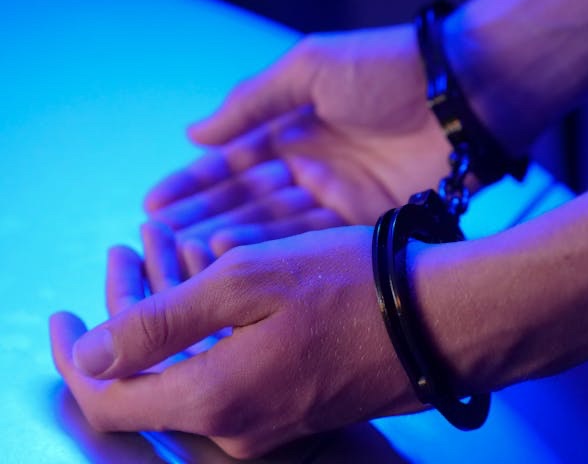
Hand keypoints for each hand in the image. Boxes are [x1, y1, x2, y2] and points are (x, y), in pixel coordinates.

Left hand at [49, 226, 422, 458]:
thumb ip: (158, 325)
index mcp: (214, 397)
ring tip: (166, 255)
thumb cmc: (348, 288)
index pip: (107, 399)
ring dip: (169, 318)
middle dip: (127, 315)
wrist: (437, 320)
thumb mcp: (245, 282)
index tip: (57, 315)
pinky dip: (206, 333)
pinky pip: (228, 375)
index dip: (71, 359)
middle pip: (149, 380)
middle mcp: (235, 427)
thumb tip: (88, 355)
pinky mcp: (292, 408)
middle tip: (127, 254)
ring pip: (189, 373)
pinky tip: (212, 286)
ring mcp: (267, 423)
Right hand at [144, 25, 453, 266]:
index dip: (194, 183)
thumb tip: (194, 133)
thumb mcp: (308, 69)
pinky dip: (270, 247)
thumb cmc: (385, 70)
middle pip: (246, 198)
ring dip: (228, 237)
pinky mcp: (359, 221)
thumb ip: (251, 104)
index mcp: (294, 127)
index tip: (153, 204)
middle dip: (201, 217)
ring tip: (185, 253)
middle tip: (159, 240)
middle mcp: (308, 165)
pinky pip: (307, 238)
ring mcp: (333, 196)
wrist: (462, 95)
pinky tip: (231, 255)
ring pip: (270, 223)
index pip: (232, 161)